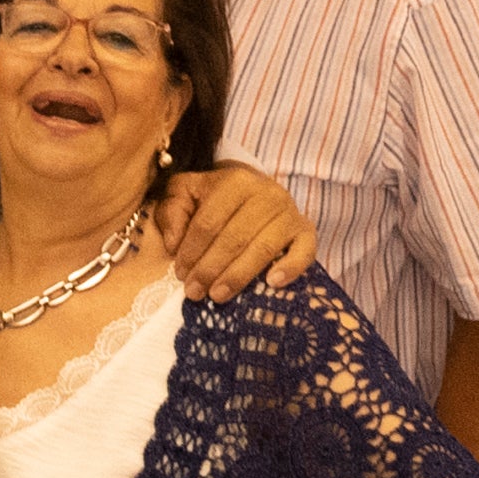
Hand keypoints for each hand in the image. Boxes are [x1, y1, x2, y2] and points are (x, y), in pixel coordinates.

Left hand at [151, 161, 313, 298]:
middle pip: (235, 237)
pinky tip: (271, 284)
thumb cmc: (215, 198)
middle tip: (194, 292)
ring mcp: (290, 213)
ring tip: (217, 295)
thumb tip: (173, 244)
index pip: (209, 222)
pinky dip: (290, 268)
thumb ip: (172, 211)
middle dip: (210, 268)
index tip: (180, 274)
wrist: (254, 191)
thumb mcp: (186, 193)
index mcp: (235, 181)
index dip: (191, 251)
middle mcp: (267, 194)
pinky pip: (304, 251)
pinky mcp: (306, 231)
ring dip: (238, 276)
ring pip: (263, 248)